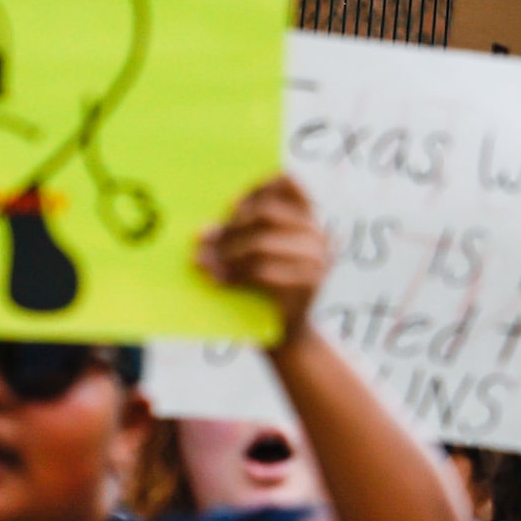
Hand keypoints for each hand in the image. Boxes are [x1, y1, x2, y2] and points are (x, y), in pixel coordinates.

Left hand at [196, 174, 328, 340]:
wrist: (288, 335)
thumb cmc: (264, 291)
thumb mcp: (257, 255)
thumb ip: (245, 234)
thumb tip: (207, 230)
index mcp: (308, 221)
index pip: (288, 184)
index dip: (258, 187)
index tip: (231, 204)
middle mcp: (318, 235)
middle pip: (267, 215)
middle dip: (230, 228)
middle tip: (203, 239)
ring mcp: (318, 259)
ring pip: (262, 244)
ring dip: (226, 254)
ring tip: (202, 263)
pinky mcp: (310, 283)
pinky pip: (263, 270)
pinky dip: (235, 275)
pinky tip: (218, 280)